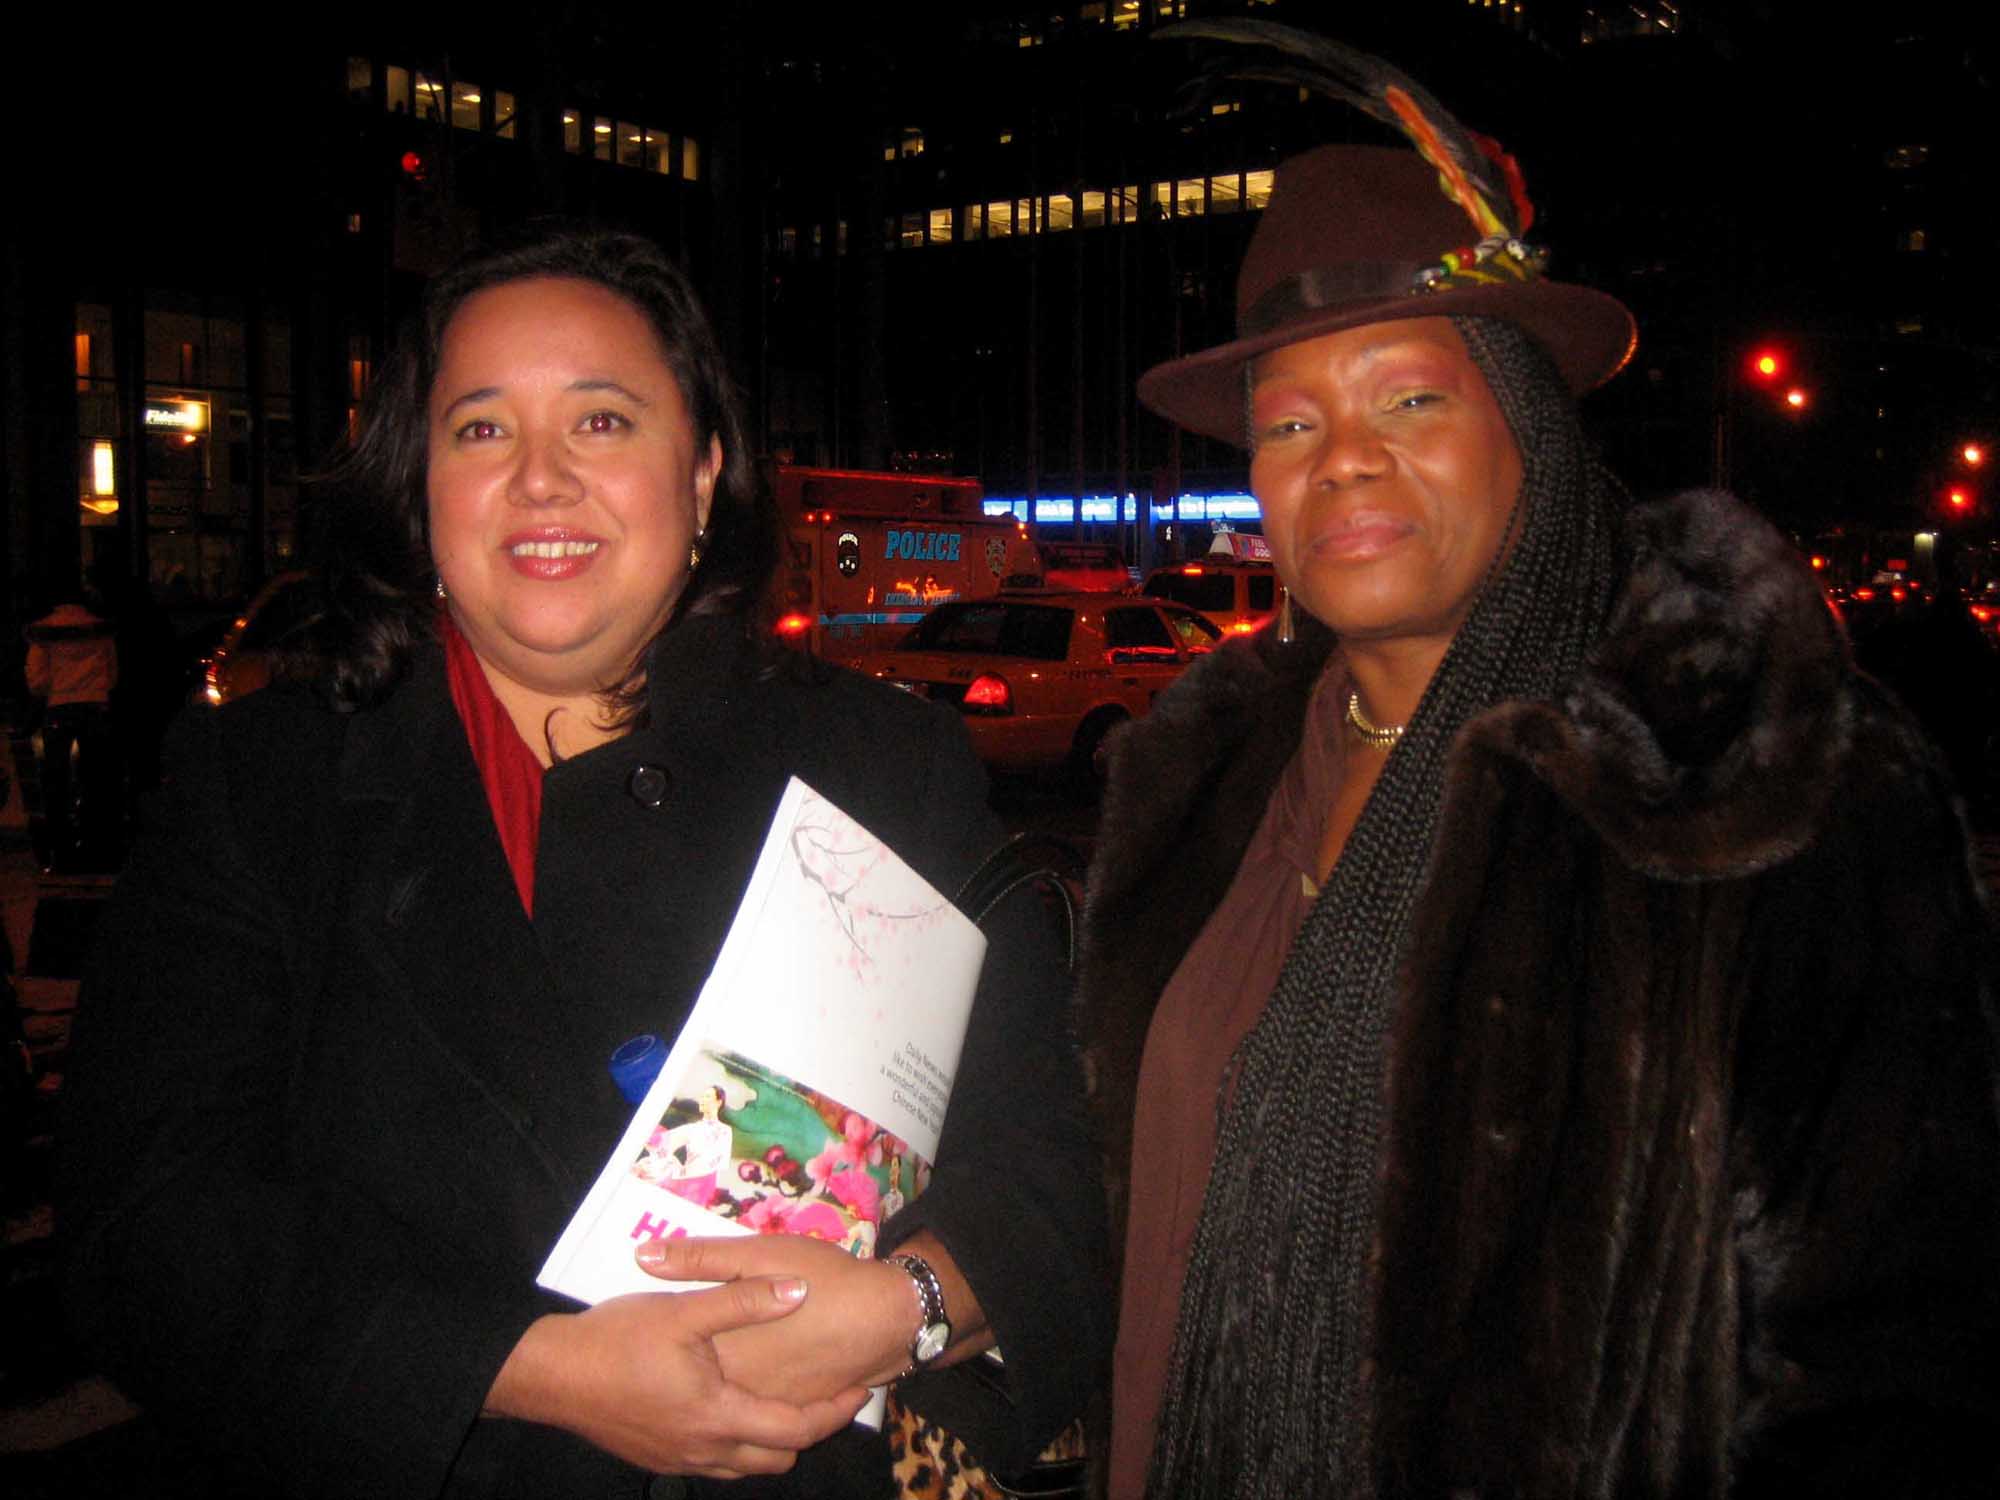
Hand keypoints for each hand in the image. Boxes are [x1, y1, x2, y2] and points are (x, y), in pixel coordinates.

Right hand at [484, 1277, 868, 1479]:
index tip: (857, 1388)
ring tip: (786, 1398)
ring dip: (772, 1438)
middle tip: (826, 1394)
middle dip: (807, 1430)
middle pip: (776, 1458)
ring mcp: (678, 1460)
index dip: (833, 1412)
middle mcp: (704, 1450)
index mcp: (718, 1416)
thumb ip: (745, 1299)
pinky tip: (732, 1405)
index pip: (796, 1430)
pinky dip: (738, 1441)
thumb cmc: (617, 1340)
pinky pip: (716, 1461)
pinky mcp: (656, 1457)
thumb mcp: (683, 1311)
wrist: (550, 1376)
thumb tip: (799, 1290)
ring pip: (745, 1466)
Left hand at [638, 1235, 914, 1404]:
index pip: (670, 1348)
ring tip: (728, 1351)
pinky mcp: (793, 1410)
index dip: (662, 1333)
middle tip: (695, 1338)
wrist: (887, 1317)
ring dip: (718, 1381)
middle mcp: (735, 1388)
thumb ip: (699, 1259)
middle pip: (693, 1379)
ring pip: (726, 1399)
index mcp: (717, 1350)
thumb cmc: (821, 1279)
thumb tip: (642, 1255)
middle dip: (685, 1363)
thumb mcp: (757, 1254)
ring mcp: (765, 1405)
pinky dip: (752, 1391)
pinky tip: (763, 1365)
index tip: (659, 1319)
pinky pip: (760, 1409)